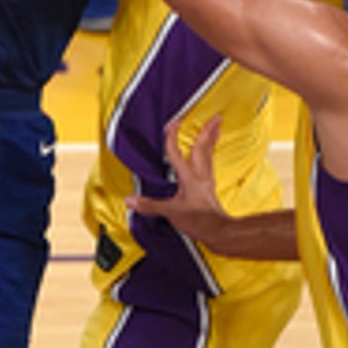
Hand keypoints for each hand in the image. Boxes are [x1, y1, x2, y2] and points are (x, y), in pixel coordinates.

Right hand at [126, 117, 231, 244]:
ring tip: (215, 129)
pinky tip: (209, 156)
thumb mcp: (170, 212)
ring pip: (210, 154)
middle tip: (216, 117)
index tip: (174, 121)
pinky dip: (210, 154)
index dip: (173, 136)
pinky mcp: (211, 187)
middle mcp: (200, 174)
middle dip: (208, 131)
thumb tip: (129, 200)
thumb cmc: (198, 220)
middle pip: (203, 147)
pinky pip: (210, 164)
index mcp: (188, 176)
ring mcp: (208, 180)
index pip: (176, 152)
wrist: (218, 230)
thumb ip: (149, 205)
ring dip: (212, 140)